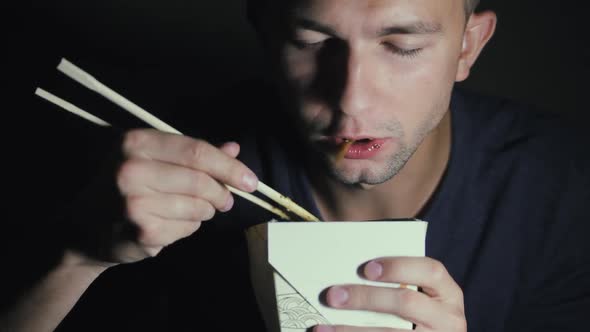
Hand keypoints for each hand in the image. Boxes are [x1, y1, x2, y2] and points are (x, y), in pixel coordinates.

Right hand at [115, 129, 258, 258]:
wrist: (83, 229)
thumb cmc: (125, 187)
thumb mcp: (153, 160)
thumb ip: (194, 154)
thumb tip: (234, 148)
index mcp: (135, 142)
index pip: (196, 151)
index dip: (229, 167)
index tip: (251, 181)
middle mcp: (131, 169)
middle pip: (200, 181)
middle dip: (221, 193)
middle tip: (226, 201)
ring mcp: (134, 203)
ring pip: (198, 207)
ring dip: (206, 211)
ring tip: (196, 210)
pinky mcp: (141, 231)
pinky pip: (187, 228)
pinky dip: (190, 227)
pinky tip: (173, 223)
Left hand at [316, 257, 465, 331]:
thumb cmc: (417, 313)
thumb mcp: (419, 295)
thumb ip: (397, 282)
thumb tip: (347, 270)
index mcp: (448, 293)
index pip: (430, 271)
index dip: (399, 267)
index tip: (366, 268)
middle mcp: (448, 319)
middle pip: (406, 303)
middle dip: (366, 298)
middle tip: (332, 296)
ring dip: (352, 331)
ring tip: (323, 329)